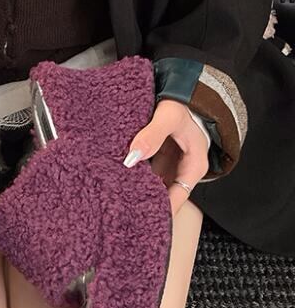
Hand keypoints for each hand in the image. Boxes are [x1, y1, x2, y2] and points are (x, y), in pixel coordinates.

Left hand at [123, 99, 208, 214]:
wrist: (180, 88)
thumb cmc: (181, 103)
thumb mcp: (169, 117)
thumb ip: (152, 135)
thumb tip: (132, 157)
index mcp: (193, 166)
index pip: (177, 198)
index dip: (161, 211)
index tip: (140, 219)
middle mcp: (182, 169)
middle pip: (163, 195)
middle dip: (144, 203)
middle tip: (120, 212)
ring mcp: (168, 164)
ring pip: (151, 184)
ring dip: (135, 189)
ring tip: (113, 199)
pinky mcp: (156, 157)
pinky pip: (143, 172)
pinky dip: (131, 175)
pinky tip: (114, 180)